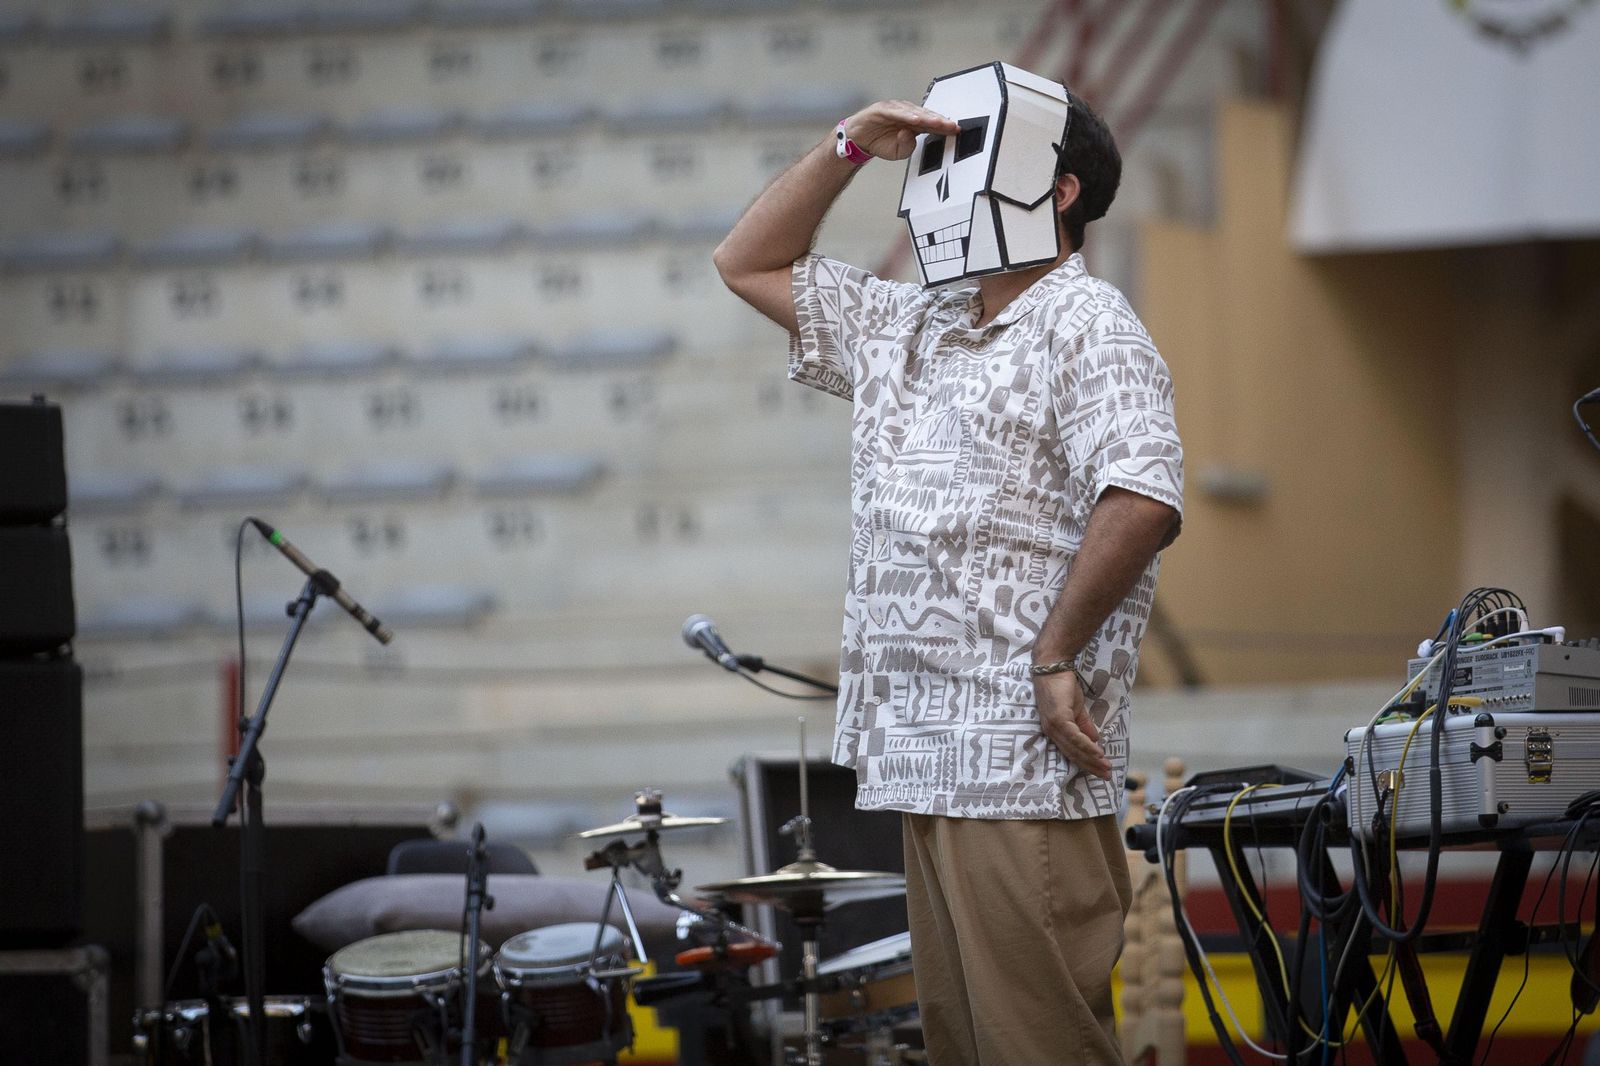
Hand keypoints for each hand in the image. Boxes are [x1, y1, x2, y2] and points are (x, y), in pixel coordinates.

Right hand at [842, 100, 960, 161]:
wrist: (858, 140)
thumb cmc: (880, 143)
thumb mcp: (898, 152)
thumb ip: (907, 147)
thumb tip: (910, 135)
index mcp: (913, 124)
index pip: (932, 124)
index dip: (944, 127)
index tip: (956, 130)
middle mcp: (906, 114)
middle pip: (926, 116)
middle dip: (939, 121)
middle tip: (951, 126)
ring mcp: (895, 110)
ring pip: (913, 112)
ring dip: (926, 117)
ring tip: (936, 123)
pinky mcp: (882, 109)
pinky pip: (895, 112)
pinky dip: (905, 115)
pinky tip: (914, 120)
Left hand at [1034, 671, 1111, 779]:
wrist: (1054, 666)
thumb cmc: (1063, 686)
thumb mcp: (1077, 709)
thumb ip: (1084, 726)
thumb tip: (1095, 741)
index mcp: (1054, 731)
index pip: (1071, 752)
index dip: (1086, 763)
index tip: (1101, 771)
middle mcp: (1051, 731)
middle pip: (1073, 754)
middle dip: (1091, 766)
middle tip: (1107, 775)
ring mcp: (1053, 726)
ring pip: (1074, 748)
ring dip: (1092, 759)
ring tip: (1106, 767)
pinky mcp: (1058, 719)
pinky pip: (1074, 737)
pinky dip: (1087, 747)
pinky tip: (1098, 753)